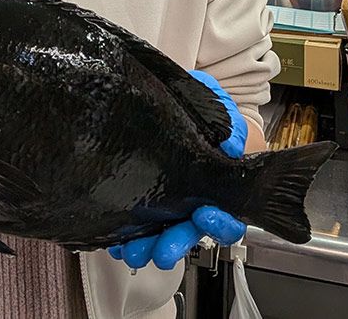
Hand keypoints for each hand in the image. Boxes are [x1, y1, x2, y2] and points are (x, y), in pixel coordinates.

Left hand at [108, 70, 247, 269]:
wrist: (170, 95)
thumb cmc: (197, 105)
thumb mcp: (215, 107)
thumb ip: (227, 124)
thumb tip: (231, 144)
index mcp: (218, 181)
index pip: (228, 214)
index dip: (220, 222)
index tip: (204, 216)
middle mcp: (195, 198)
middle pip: (192, 231)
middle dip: (178, 242)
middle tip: (164, 250)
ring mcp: (169, 201)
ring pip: (164, 233)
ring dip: (150, 246)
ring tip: (134, 251)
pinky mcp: (143, 200)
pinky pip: (137, 226)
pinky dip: (126, 237)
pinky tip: (116, 240)